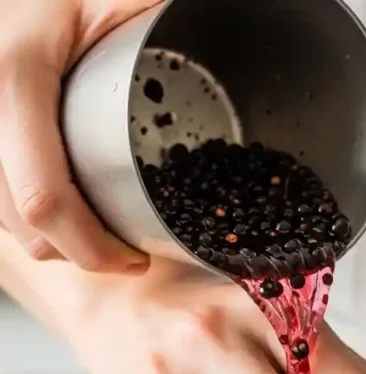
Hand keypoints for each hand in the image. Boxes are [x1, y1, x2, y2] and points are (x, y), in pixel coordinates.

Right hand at [0, 0, 158, 271]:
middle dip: (76, 250)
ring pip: (3, 215)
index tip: (134, 259)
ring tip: (102, 232)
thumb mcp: (133, 0)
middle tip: (127, 256)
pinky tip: (71, 205)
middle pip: (21, 219)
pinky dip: (33, 213)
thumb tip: (245, 72)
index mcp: (17, 69)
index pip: (43, 196)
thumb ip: (166, 30)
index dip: (91, 247)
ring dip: (54, 238)